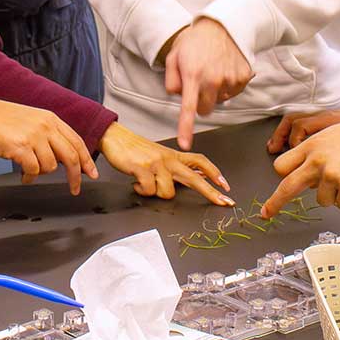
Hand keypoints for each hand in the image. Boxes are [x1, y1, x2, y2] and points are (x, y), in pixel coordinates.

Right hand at [0, 96, 98, 193]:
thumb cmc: (0, 120)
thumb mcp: (31, 120)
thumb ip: (49, 133)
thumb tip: (62, 154)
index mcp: (51, 119)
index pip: (77, 141)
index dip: (87, 159)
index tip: (91, 173)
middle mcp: (45, 127)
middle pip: (71, 156)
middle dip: (75, 176)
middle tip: (75, 188)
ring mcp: (34, 137)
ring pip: (50, 166)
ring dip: (41, 173)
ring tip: (29, 170)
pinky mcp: (21, 148)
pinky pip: (34, 171)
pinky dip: (29, 177)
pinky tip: (24, 175)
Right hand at [98, 123, 233, 205]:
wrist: (115, 137)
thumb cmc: (136, 150)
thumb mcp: (160, 156)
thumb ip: (176, 168)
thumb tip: (196, 177)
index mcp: (174, 156)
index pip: (200, 161)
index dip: (214, 172)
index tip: (225, 185)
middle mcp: (168, 160)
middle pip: (194, 178)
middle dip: (211, 192)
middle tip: (224, 202)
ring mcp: (156, 164)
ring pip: (168, 192)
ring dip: (156, 193)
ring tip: (146, 185)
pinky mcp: (142, 168)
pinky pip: (148, 189)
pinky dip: (142, 191)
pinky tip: (136, 183)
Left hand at [163, 18, 252, 149]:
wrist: (224, 25)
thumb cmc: (196, 41)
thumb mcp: (175, 56)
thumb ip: (171, 80)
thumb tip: (178, 96)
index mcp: (193, 75)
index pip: (189, 108)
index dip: (186, 128)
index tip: (185, 144)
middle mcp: (214, 80)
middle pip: (205, 110)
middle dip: (199, 102)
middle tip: (198, 84)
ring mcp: (231, 79)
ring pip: (220, 100)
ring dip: (214, 91)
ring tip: (212, 70)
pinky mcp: (244, 78)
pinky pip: (233, 92)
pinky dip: (228, 84)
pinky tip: (224, 68)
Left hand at [260, 115, 339, 216]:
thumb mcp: (330, 136)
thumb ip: (314, 153)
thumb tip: (305, 174)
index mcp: (311, 146)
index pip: (282, 166)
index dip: (280, 179)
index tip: (273, 189)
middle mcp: (317, 161)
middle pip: (288, 187)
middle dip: (275, 203)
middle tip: (268, 213)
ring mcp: (331, 175)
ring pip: (322, 200)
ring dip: (334, 196)